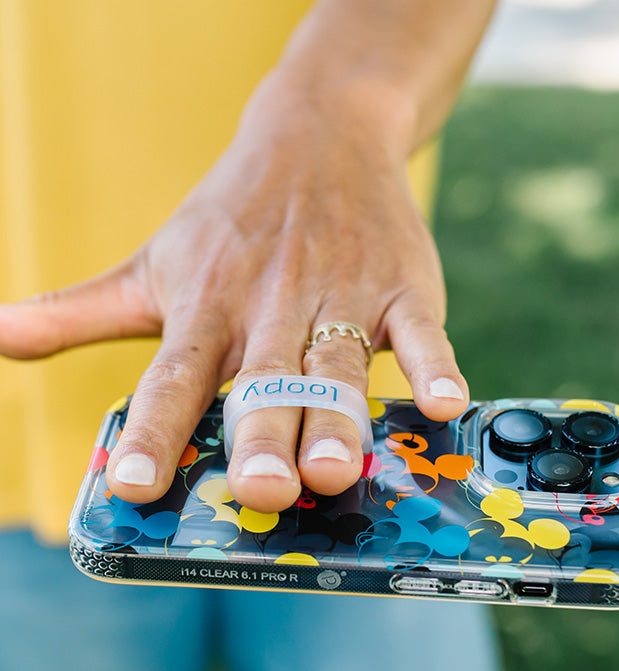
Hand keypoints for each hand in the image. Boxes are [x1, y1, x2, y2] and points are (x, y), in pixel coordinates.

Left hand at [0, 72, 468, 512]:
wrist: (318, 133)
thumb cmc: (230, 220)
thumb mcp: (152, 264)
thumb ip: (78, 310)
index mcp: (206, 311)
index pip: (174, 381)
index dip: (157, 436)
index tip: (137, 490)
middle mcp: (268, 308)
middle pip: (262, 383)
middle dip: (261, 438)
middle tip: (260, 491)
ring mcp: (338, 296)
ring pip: (336, 367)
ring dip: (337, 417)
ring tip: (335, 470)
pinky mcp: (400, 287)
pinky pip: (420, 332)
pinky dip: (433, 365)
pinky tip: (443, 406)